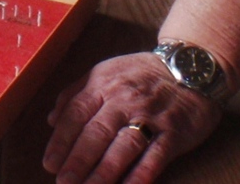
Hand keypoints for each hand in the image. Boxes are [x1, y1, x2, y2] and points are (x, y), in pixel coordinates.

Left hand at [43, 52, 222, 182]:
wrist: (190, 67)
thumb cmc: (141, 74)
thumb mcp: (105, 71)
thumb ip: (76, 93)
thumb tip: (51, 119)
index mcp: (103, 83)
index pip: (76, 113)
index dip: (61, 140)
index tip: (49, 163)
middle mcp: (124, 98)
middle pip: (97, 132)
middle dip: (78, 160)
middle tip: (63, 182)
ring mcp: (150, 115)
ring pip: (123, 146)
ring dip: (104, 171)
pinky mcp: (173, 132)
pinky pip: (155, 156)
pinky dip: (141, 174)